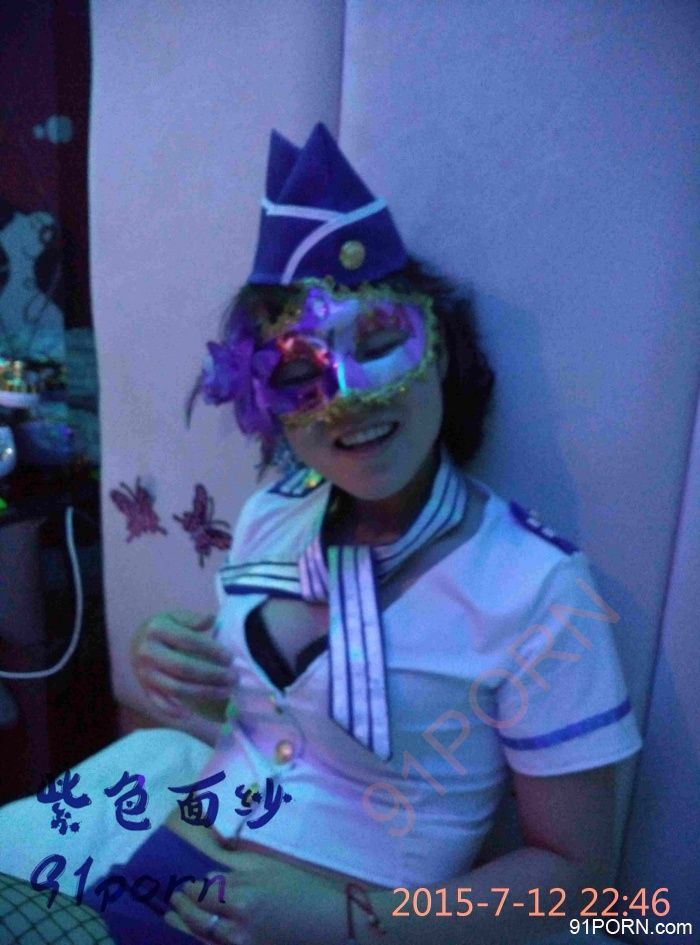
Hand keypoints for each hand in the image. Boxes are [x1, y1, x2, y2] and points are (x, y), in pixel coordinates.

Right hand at [131, 609, 236, 719]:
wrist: (136, 641)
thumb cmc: (164, 628)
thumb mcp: (176, 616)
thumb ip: (193, 619)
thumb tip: (212, 619)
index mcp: (157, 630)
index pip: (188, 640)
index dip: (211, 650)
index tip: (230, 657)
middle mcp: (147, 652)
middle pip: (183, 667)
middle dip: (212, 675)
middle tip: (234, 678)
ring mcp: (144, 672)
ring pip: (175, 687)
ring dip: (202, 692)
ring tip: (225, 692)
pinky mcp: (144, 688)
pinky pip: (158, 702)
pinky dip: (172, 710)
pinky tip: (190, 714)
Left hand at [164, 851, 346, 944]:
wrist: (329, 922)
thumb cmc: (303, 890)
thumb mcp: (270, 871)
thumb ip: (236, 872)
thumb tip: (210, 876)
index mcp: (243, 898)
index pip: (204, 893)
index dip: (191, 888)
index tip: (185, 883)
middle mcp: (237, 927)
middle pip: (198, 918)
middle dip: (183, 907)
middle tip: (173, 898)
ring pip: (204, 937)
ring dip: (185, 925)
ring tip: (171, 916)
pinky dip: (204, 939)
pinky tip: (196, 933)